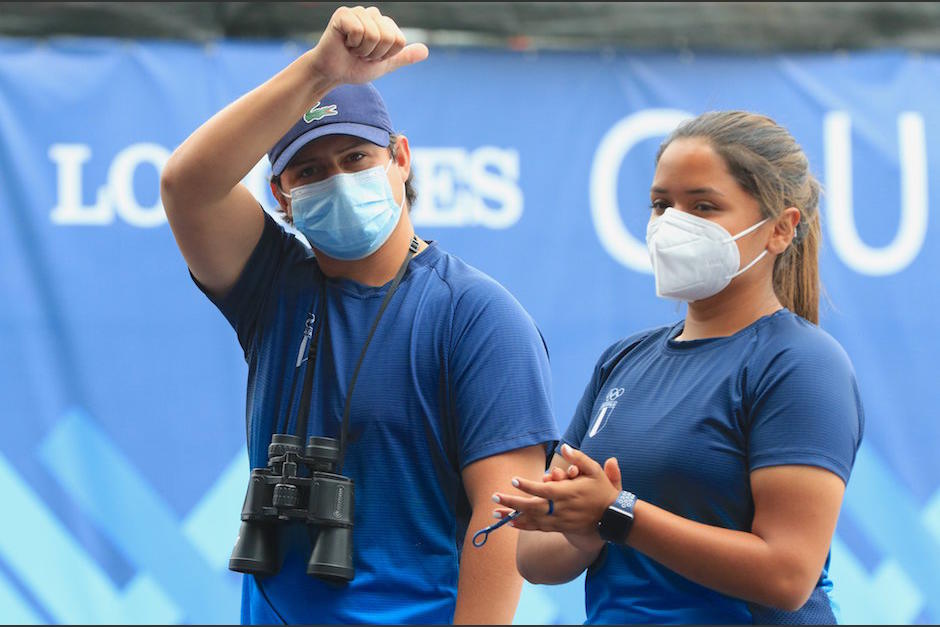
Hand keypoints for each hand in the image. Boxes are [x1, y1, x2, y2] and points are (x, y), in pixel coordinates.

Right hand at [309, 6, 428, 85]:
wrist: (333, 73)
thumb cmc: (355, 67)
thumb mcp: (385, 65)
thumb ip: (404, 57)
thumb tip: (426, 51)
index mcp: (385, 23)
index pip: (399, 41)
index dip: (386, 55)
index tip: (372, 57)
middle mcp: (373, 14)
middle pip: (389, 38)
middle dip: (375, 54)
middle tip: (361, 54)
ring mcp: (358, 12)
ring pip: (374, 35)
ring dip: (363, 51)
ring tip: (353, 49)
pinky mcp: (343, 14)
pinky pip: (359, 31)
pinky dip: (352, 44)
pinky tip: (344, 43)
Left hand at [492, 444, 622, 551]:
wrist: (612, 517)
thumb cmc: (602, 491)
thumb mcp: (595, 471)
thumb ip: (579, 459)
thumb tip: (564, 447)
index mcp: (567, 493)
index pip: (543, 490)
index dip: (528, 485)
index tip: (514, 480)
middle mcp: (561, 509)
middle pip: (532, 507)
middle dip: (512, 503)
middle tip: (494, 497)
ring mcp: (559, 520)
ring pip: (532, 520)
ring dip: (513, 517)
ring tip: (495, 513)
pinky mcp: (559, 527)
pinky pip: (538, 528)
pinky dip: (524, 526)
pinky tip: (511, 523)